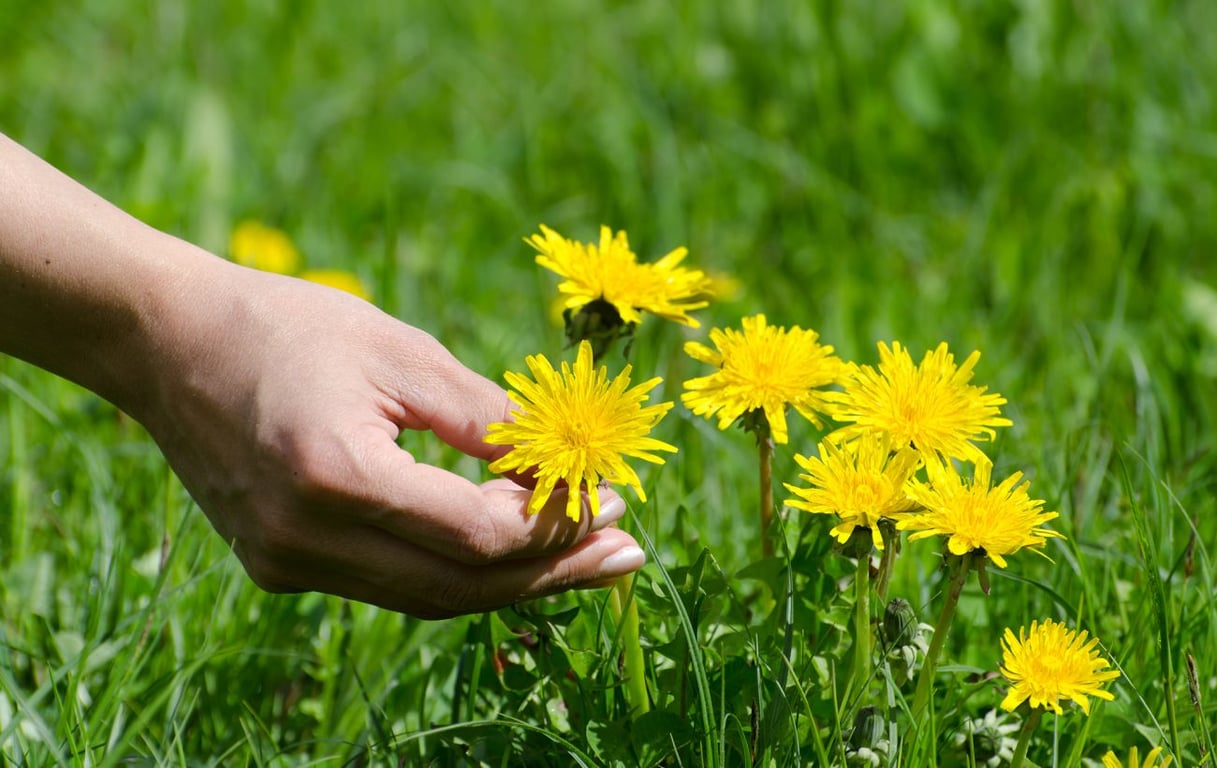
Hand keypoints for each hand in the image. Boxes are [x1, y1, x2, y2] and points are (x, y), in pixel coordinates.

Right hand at [132, 263, 645, 617]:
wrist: (166, 343)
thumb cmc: (286, 325)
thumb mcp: (400, 351)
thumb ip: (485, 417)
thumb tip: (563, 468)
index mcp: (336, 474)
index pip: (476, 534)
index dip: (554, 522)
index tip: (609, 496)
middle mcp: (306, 538)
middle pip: (460, 586)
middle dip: (553, 572)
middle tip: (628, 554)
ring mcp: (286, 562)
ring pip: (428, 597)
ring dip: (512, 582)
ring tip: (585, 558)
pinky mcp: (280, 566)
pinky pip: (389, 584)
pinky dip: (455, 571)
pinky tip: (507, 549)